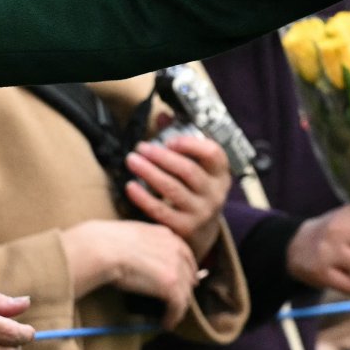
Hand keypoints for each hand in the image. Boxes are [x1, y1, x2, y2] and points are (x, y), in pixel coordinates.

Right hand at [61, 218, 200, 329]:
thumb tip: (140, 257)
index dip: (186, 270)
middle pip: (187, 275)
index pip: (184, 255)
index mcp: (165, 235)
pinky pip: (178, 306)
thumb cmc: (106, 242)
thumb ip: (144, 243)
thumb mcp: (131, 234)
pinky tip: (166, 323)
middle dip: (184, 289)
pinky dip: (174, 317)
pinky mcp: (171, 285)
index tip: (183, 281)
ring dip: (178, 307)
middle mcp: (175, 249)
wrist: (103, 248)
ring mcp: (175, 266)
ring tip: (170, 317)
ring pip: (184, 292)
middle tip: (177, 303)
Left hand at [123, 132, 230, 259]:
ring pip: (172, 189)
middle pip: (188, 170)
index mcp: (220, 174)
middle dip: (161, 157)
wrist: (202, 233)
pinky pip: (160, 211)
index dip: (190, 144)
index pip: (213, 154)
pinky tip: (130, 186)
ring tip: (131, 160)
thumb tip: (162, 116)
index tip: (169, 140)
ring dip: (149, 172)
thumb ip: (180, 140)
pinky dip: (143, 197)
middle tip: (140, 147)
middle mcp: (214, 193)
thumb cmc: (194, 191)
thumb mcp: (197, 168)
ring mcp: (201, 212)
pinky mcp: (184, 228)